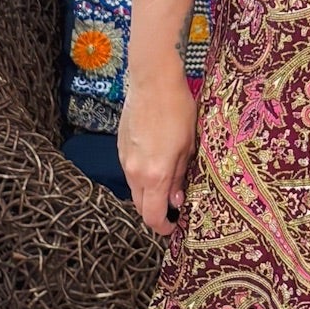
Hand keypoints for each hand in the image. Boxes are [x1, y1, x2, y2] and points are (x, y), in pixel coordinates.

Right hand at [118, 73, 196, 236]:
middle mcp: (134, 171)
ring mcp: (125, 160)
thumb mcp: (188, 147)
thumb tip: (176, 200)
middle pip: (140, 206)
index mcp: (154, 175)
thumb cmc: (177, 110)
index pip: (152, 215)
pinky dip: (143, 177)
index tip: (175, 227)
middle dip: (156, 213)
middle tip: (175, 209)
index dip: (163, 227)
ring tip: (170, 183)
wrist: (152, 81)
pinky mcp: (121, 148)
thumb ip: (180, 177)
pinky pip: (131, 172)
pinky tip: (158, 164)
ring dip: (149, 194)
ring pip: (135, 189)